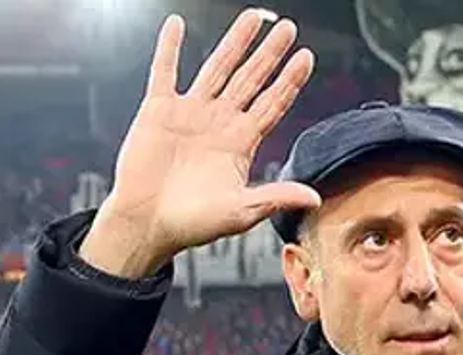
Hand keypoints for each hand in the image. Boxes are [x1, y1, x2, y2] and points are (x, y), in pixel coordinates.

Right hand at [84, 9, 320, 276]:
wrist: (148, 225)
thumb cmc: (193, 224)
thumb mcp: (240, 212)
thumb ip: (275, 197)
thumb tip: (315, 198)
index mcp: (240, 143)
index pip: (272, 104)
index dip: (289, 81)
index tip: (306, 57)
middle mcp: (219, 122)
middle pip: (251, 79)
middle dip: (269, 53)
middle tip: (288, 28)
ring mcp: (190, 113)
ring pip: (216, 68)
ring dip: (234, 42)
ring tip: (252, 17)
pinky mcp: (158, 111)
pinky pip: (164, 72)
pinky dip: (170, 48)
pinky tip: (177, 25)